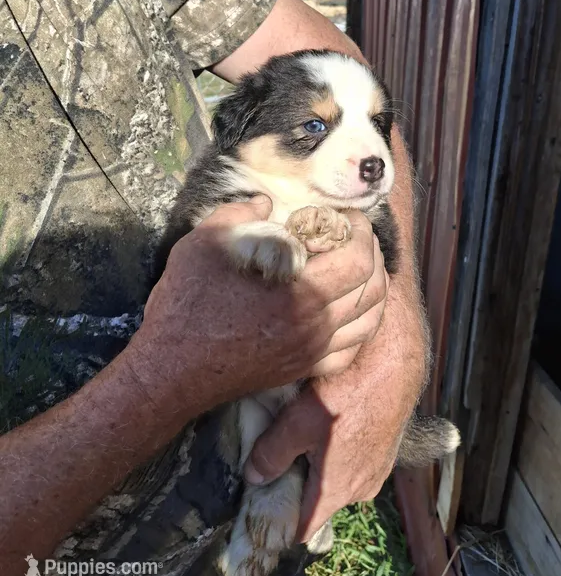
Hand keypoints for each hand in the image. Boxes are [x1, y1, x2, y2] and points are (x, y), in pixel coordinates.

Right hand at [125, 196, 387, 422]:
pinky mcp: (302, 370)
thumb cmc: (186, 306)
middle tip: (354, 234)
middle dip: (372, 253)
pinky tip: (348, 308)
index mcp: (301, 295)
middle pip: (373, 289)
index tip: (347, 215)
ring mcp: (312, 353)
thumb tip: (266, 202)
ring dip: (374, 288)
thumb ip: (239, 213)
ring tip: (359, 266)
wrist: (171, 373)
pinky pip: (351, 350)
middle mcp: (316, 328)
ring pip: (370, 321)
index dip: (361, 231)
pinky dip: (361, 324)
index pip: (359, 260)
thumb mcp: (204, 244)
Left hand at [243, 305, 426, 541]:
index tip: (260, 504)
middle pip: (319, 501)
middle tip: (276, 454)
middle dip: (297, 483)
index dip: (279, 520)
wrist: (393, 364)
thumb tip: (252, 477)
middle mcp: (360, 490)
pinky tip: (332, 421)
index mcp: (335, 491)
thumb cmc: (347, 392)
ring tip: (304, 431)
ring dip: (320, 463)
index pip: (302, 528)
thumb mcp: (297, 421)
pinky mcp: (386, 450)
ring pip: (338, 478)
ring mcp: (377, 471)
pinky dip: (341, 449)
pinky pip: (356, 460)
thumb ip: (270, 454)